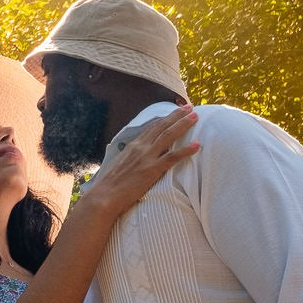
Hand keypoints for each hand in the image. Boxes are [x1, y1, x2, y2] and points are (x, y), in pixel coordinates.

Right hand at [76, 106, 198, 216]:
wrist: (104, 195)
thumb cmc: (111, 184)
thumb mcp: (121, 164)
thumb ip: (132, 157)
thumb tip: (138, 157)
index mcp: (133, 145)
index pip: (152, 127)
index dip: (165, 118)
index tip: (175, 111)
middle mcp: (140, 147)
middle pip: (162, 127)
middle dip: (177, 115)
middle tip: (190, 107)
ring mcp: (147, 157)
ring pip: (168, 136)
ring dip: (183, 125)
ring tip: (195, 117)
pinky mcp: (152, 169)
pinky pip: (172, 157)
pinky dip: (186, 150)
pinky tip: (197, 145)